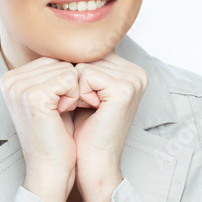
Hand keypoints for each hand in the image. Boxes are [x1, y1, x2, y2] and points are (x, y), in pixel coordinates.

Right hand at [0, 57, 82, 201]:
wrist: (51, 168)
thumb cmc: (56, 135)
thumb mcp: (51, 97)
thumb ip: (52, 72)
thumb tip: (74, 47)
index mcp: (10, 78)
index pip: (51, 58)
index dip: (65, 81)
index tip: (57, 105)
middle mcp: (10, 80)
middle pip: (58, 61)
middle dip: (69, 85)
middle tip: (60, 110)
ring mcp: (19, 87)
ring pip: (66, 68)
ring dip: (73, 92)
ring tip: (60, 112)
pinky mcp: (33, 96)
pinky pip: (69, 78)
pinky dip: (75, 96)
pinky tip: (63, 113)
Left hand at [71, 53, 148, 201]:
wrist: (92, 161)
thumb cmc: (85, 128)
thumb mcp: (86, 90)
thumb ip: (85, 64)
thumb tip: (64, 39)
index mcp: (130, 69)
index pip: (90, 52)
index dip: (76, 75)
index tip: (81, 99)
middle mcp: (136, 71)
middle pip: (86, 57)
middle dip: (75, 82)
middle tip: (82, 106)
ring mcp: (134, 79)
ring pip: (82, 65)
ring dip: (75, 89)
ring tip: (84, 108)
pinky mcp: (124, 89)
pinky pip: (84, 75)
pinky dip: (78, 94)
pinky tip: (87, 110)